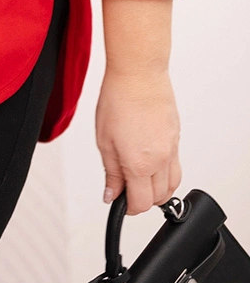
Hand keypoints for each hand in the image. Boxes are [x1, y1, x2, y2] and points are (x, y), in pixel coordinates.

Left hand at [95, 67, 181, 214]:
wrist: (138, 74)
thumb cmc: (118, 99)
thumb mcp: (104, 140)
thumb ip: (111, 172)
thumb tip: (111, 194)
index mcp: (139, 163)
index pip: (142, 204)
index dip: (129, 208)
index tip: (121, 203)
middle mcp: (160, 160)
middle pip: (160, 198)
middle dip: (143, 200)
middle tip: (127, 189)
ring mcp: (172, 149)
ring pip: (173, 185)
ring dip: (158, 189)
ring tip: (140, 178)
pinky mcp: (177, 138)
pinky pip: (176, 165)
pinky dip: (165, 172)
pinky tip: (151, 161)